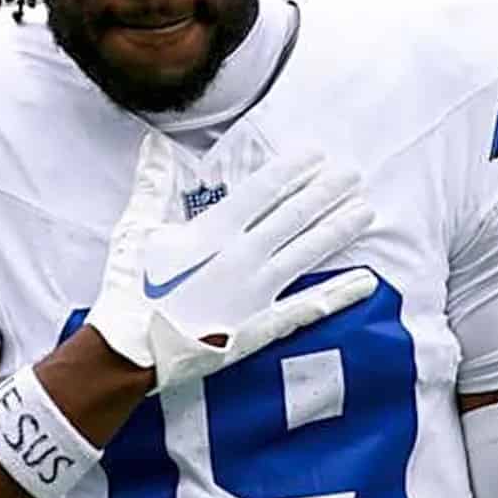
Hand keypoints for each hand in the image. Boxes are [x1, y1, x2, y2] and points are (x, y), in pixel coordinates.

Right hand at [86, 132, 379, 389]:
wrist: (132, 353)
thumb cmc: (130, 289)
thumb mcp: (136, 230)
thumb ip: (152, 184)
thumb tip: (154, 144)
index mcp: (214, 231)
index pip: (263, 190)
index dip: (293, 169)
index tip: (317, 153)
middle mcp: (243, 256)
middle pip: (294, 216)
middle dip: (325, 191)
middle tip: (353, 172)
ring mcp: (258, 292)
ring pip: (308, 252)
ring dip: (338, 228)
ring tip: (366, 208)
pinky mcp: (263, 325)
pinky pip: (310, 306)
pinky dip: (340, 293)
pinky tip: (366, 280)